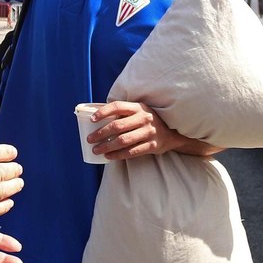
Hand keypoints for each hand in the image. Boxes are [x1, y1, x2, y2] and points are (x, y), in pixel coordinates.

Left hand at [85, 101, 213, 160]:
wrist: (172, 134)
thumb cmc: (148, 122)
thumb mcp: (139, 112)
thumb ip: (124, 114)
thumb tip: (97, 118)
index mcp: (139, 107)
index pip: (118, 106)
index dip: (103, 112)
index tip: (92, 120)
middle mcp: (144, 118)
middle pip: (117, 126)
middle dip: (101, 133)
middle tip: (90, 139)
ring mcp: (149, 132)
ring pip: (123, 141)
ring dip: (107, 146)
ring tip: (96, 150)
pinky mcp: (152, 145)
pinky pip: (131, 151)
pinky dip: (118, 155)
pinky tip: (108, 156)